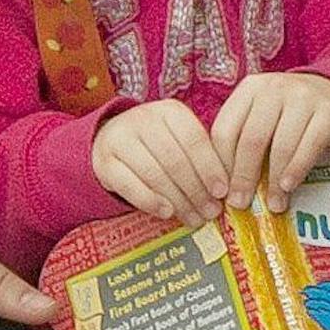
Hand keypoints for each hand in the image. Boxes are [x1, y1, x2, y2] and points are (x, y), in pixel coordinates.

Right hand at [91, 100, 229, 223]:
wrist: (109, 139)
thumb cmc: (156, 143)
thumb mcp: (178, 138)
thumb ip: (200, 156)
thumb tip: (225, 189)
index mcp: (170, 111)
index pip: (195, 140)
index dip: (210, 168)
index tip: (223, 192)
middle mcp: (144, 119)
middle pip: (176, 160)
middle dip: (197, 190)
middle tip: (211, 212)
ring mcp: (121, 139)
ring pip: (155, 174)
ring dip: (178, 200)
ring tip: (194, 218)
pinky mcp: (104, 162)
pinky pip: (130, 185)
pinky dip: (150, 201)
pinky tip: (167, 213)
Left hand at [209, 71, 329, 211]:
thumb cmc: (291, 112)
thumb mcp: (263, 115)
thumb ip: (244, 140)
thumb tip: (227, 188)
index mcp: (249, 89)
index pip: (225, 129)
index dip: (221, 165)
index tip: (220, 193)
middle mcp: (274, 88)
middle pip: (251, 139)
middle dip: (244, 177)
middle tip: (240, 204)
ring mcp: (303, 97)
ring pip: (281, 145)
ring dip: (273, 180)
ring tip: (272, 204)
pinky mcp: (328, 111)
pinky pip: (310, 145)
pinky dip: (297, 169)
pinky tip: (289, 186)